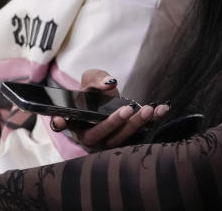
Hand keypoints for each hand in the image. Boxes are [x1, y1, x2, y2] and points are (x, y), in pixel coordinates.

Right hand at [48, 69, 168, 149]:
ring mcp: (109, 142)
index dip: (60, 124)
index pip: (64, 125)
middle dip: (114, 124)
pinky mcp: (127, 140)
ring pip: (121, 139)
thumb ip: (97, 78)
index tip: (60, 121)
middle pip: (100, 135)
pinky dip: (153, 122)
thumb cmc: (95, 93)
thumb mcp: (91, 80)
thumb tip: (109, 83)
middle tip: (126, 109)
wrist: (109, 102)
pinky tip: (162, 110)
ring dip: (136, 125)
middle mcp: (90, 137)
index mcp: (75, 123)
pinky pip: (140, 134)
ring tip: (147, 110)